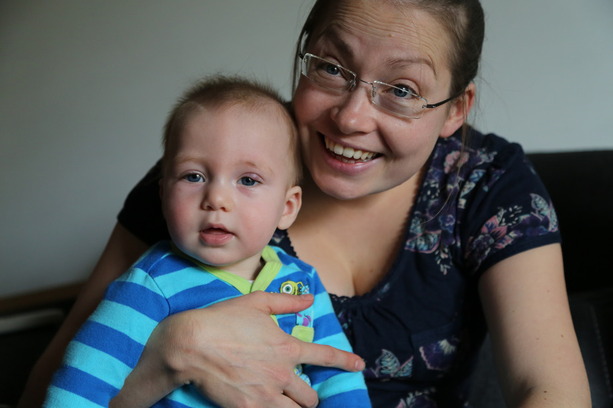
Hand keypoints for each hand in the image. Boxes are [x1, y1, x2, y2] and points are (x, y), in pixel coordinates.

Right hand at [111, 291, 364, 407]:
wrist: (192, 344)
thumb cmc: (223, 319)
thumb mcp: (256, 302)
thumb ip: (286, 302)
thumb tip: (309, 300)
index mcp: (287, 347)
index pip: (325, 355)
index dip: (345, 361)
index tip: (359, 365)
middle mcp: (282, 373)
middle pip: (311, 397)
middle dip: (309, 398)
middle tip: (299, 394)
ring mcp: (267, 394)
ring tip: (286, 404)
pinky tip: (268, 406)